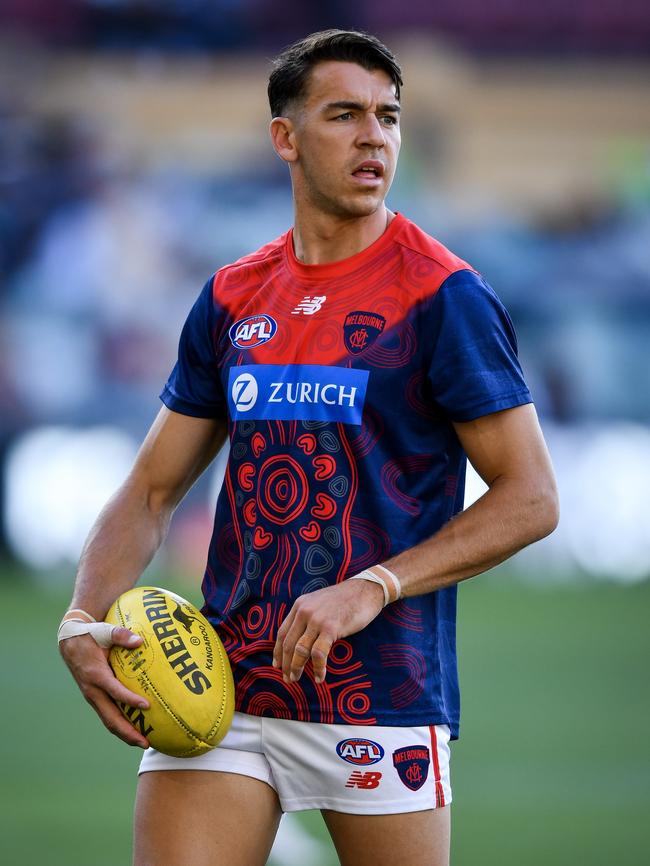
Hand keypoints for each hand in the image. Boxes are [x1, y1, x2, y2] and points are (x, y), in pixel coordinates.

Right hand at [59, 628, 150, 747]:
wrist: (70, 641)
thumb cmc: (91, 635)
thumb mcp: (104, 631)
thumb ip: (121, 635)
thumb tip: (139, 641)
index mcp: (95, 674)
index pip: (114, 691)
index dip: (129, 699)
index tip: (146, 706)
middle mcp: (92, 690)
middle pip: (110, 717)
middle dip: (128, 731)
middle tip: (146, 742)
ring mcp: (93, 696)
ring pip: (108, 720)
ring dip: (125, 733)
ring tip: (143, 743)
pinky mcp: (95, 697)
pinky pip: (108, 715)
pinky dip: (121, 725)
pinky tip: (135, 730)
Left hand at [272, 579, 384, 683]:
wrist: (365, 590)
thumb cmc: (345, 600)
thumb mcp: (319, 603)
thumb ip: (307, 617)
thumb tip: (300, 640)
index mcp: (300, 605)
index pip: (282, 632)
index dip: (278, 651)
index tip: (277, 665)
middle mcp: (304, 611)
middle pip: (289, 644)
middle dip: (286, 664)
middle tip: (287, 678)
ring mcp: (317, 620)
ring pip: (300, 650)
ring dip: (296, 667)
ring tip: (296, 679)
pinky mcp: (330, 628)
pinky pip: (319, 653)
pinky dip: (318, 668)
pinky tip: (319, 677)